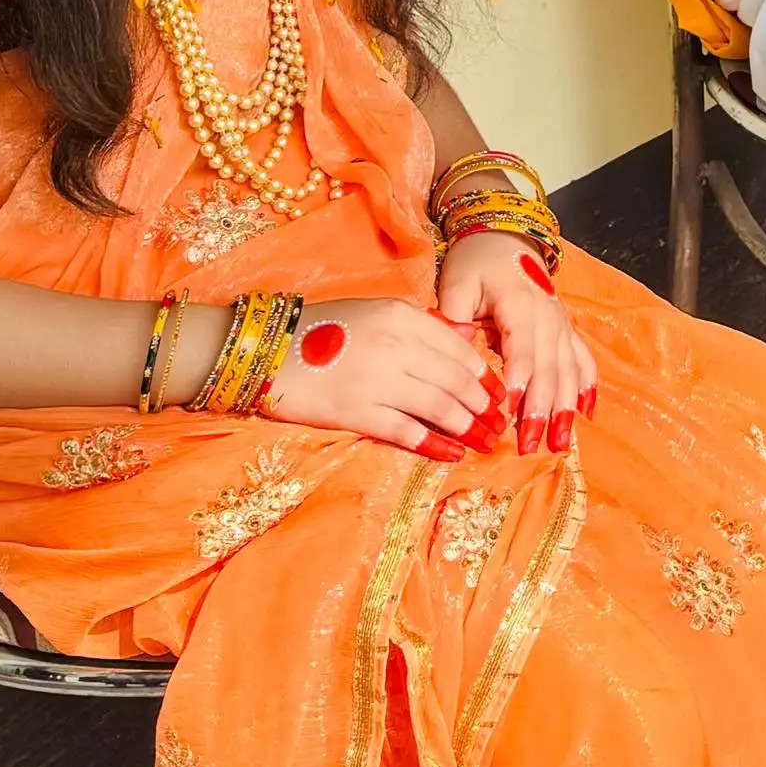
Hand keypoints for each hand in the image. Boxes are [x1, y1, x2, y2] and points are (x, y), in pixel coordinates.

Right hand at [258, 295, 497, 455]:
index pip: (460, 350)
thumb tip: (466, 340)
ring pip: (439, 406)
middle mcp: (395, 345)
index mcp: (402, 316)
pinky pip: (406, 430)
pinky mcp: (356, 411)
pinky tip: (452, 453)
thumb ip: (419, 326)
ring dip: (467, 427)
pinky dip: (434, 444)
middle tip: (499, 424)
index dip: (486, 376)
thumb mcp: (375, 313)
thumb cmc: (323, 331)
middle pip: (456, 380)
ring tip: (484, 442)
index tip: (500, 395)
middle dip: (484, 406)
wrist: (266, 351)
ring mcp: (376, 379)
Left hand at [437, 230, 597, 451]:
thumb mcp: (456, 282)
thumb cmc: (475, 263)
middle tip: (529, 445)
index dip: (519, 379)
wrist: (504, 237)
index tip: (510, 409)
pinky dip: (586, 387)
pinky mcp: (567, 330)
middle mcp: (548, 316)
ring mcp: (562, 324)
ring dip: (565, 409)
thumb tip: (456, 346)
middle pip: (549, 368)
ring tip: (560, 442)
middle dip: (541, 409)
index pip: (522, 347)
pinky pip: (584, 360)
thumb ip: (453, 316)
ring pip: (569, 371)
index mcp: (519, 303)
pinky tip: (586, 413)